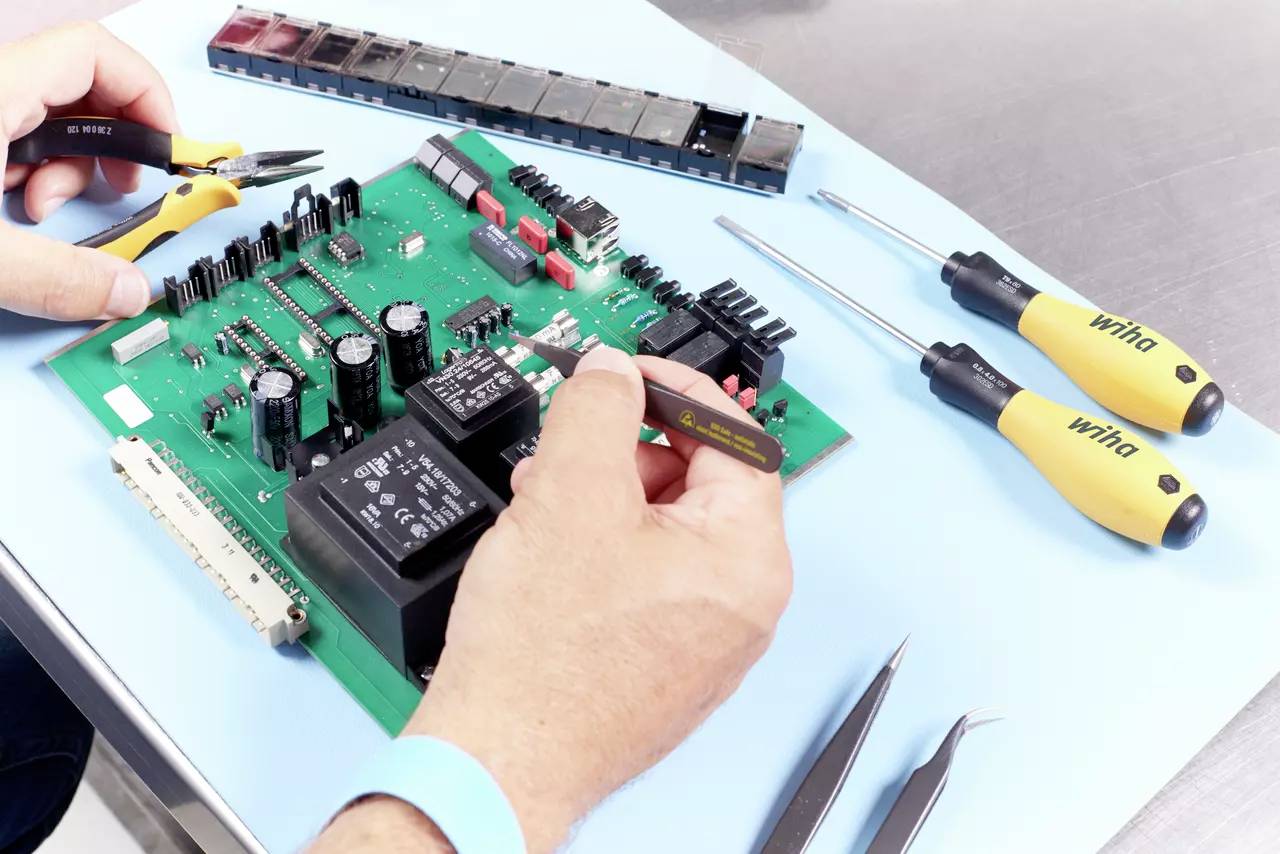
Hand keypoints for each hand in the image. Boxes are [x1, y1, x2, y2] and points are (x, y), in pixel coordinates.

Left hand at [0, 22, 176, 319]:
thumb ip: (58, 278)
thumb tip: (126, 291)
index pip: (95, 53)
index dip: (145, 94)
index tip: (167, 148)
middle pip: (79, 86)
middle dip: (113, 142)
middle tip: (126, 187)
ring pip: (44, 116)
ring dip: (67, 167)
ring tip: (48, 212)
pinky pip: (10, 138)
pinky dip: (29, 174)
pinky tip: (16, 211)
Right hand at [406, 347, 791, 850]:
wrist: (496, 760)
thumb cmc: (542, 662)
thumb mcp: (569, 491)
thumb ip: (599, 408)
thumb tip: (611, 373)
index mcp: (748, 559)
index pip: (735, 437)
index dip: (675, 390)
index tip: (628, 375)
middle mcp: (743, 604)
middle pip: (699, 483)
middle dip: (628, 451)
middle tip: (572, 446)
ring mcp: (706, 639)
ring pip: (664, 530)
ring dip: (604, 498)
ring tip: (544, 504)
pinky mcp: (664, 660)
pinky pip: (645, 577)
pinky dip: (600, 548)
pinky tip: (549, 551)